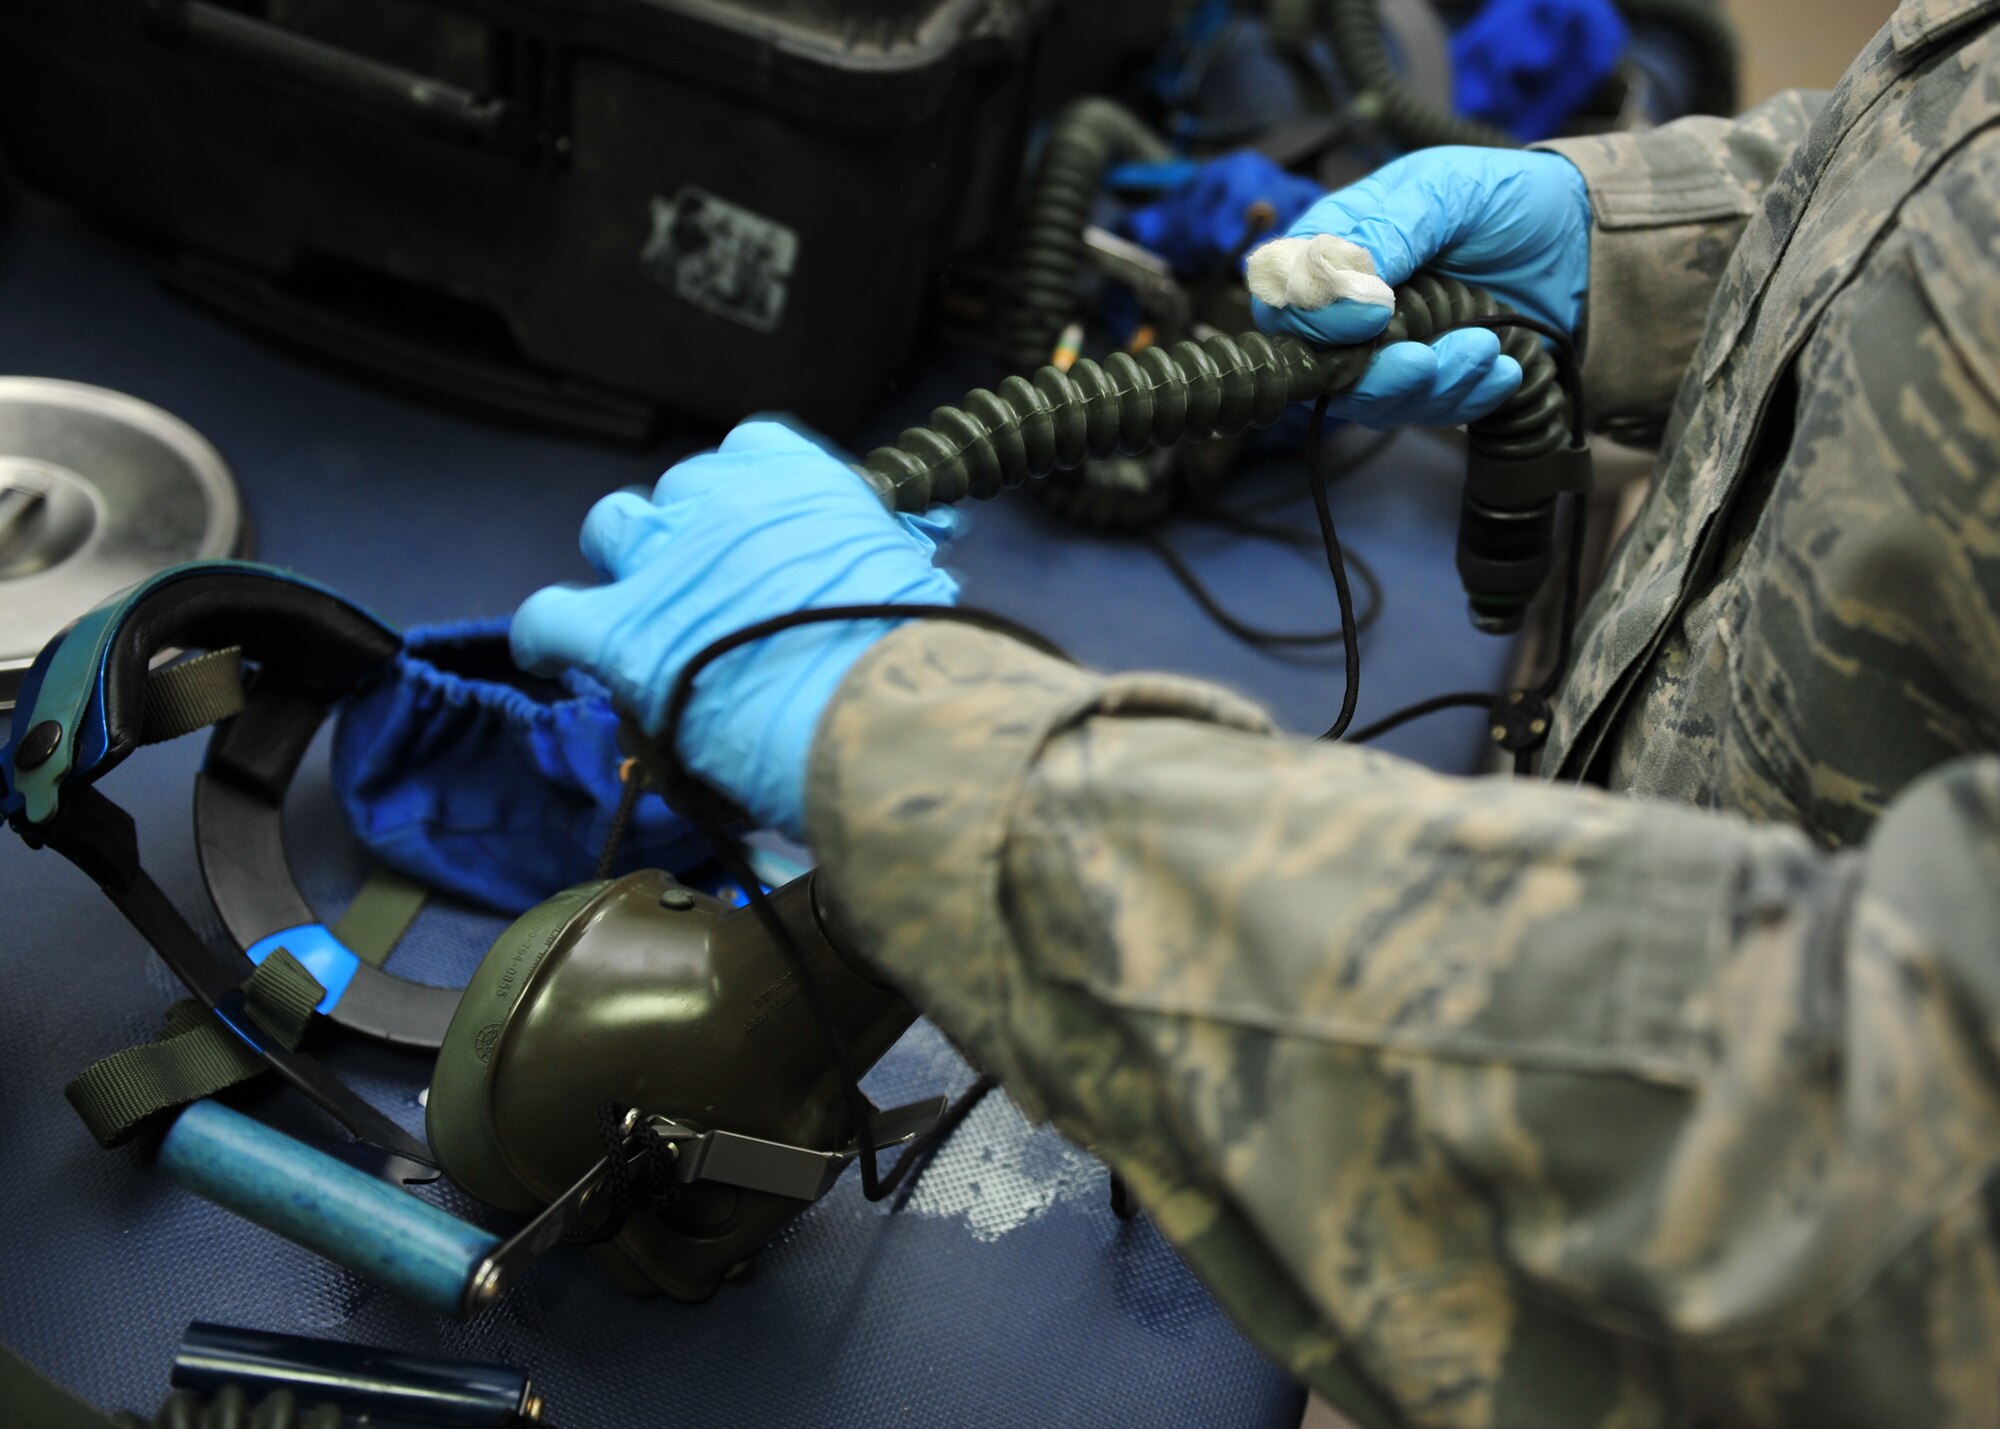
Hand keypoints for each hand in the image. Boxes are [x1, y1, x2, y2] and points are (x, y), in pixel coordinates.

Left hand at [511, 422, 960, 841]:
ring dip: (623, 563)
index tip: (750, 527)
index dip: (740, 490)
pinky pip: (549, 618)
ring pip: (610, 528)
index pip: (749, 447)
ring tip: (638, 608)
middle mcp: (726, 501)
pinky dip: (546, 637)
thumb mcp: (906, 578)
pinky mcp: (622, 630)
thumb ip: (865, 563)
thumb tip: (872, 584)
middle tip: (706, 585)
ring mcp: (667, 561)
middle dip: (684, 529)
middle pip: (678, 489)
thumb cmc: (914, 657)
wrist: (886, 710)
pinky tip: (551, 656)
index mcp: (803, 482)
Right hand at [1250, 148, 1591, 428]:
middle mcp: (1350, 311)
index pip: (1283, 303)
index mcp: (1334, 250)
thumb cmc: (1502, 198)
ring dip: (1434, 388)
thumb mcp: (1445, 191)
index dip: (1316, 324)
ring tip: (1487, 349)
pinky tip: (1504, 368)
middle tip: (1429, 362)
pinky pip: (1430, 413)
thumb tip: (1349, 294)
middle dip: (1380, 378)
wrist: (1579, 237)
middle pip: (1324, 370)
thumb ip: (1389, 230)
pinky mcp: (1433, 384)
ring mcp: (1389, 352)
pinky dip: (1469, 399)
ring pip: (1376, 404)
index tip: (1374, 317)